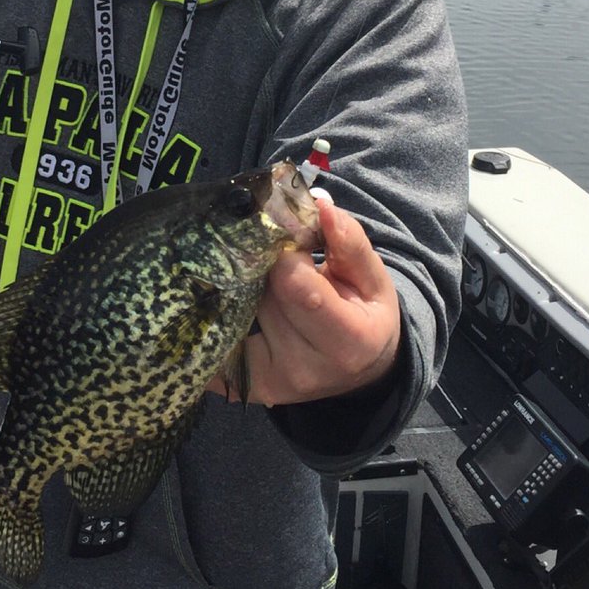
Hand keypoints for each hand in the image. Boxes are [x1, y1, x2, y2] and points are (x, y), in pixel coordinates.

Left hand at [210, 200, 400, 405]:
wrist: (357, 372)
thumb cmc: (364, 316)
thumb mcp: (373, 279)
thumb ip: (348, 241)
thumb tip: (319, 203)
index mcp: (347, 342)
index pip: (294, 284)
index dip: (283, 251)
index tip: (287, 237)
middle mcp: (303, 368)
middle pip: (259, 295)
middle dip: (259, 265)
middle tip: (270, 256)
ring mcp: (268, 381)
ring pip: (234, 310)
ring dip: (238, 286)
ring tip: (257, 280)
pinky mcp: (242, 385)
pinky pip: (215, 336)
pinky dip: (217, 312)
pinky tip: (230, 300)